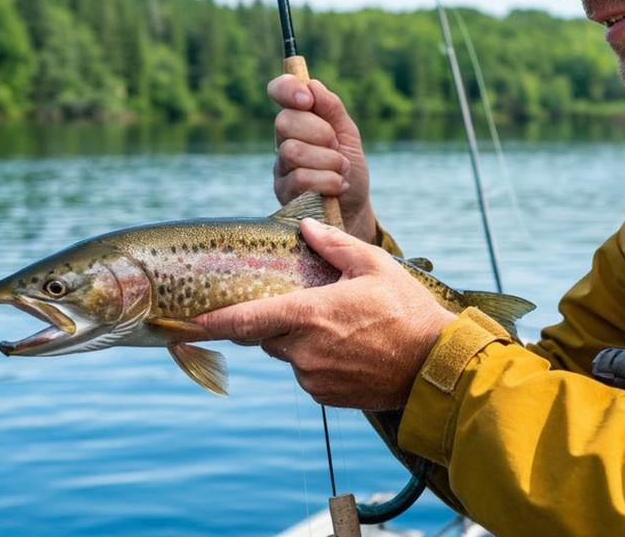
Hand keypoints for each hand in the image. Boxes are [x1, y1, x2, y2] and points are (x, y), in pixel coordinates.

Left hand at [196, 219, 455, 410]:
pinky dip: (317, 360)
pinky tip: (349, 348)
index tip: (190, 320)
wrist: (434, 367)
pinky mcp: (326, 396)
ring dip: (300, 340)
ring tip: (340, 326)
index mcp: (308, 314)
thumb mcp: (374, 266)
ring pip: (288, 354)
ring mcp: (313, 378)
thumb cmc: (408, 311)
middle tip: (304, 304)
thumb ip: (334, 246)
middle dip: (276, 319)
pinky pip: (308, 374)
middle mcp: (303, 351)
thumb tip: (306, 228)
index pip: (245, 320)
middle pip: (266, 334)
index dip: (213, 321)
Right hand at [269, 75, 374, 242]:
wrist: (355, 210)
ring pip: (292, 151)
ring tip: (342, 170)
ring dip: (328, 160)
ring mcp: (281, 168)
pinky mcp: (283, 194)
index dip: (287, 88)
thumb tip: (312, 85)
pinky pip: (299, 178)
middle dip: (320, 133)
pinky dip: (327, 181)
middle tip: (337, 147)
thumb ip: (331, 109)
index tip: (306, 99)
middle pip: (285, 121)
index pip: (280, 91)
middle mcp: (284, 141)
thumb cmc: (349, 171)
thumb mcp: (348, 135)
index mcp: (300, 120)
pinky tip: (339, 187)